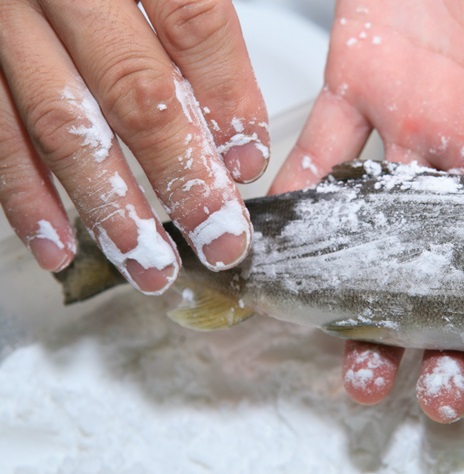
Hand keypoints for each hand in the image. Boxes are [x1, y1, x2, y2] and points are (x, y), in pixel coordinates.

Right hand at [0, 0, 268, 294]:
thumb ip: (187, 10)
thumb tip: (234, 127)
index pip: (196, 24)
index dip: (230, 101)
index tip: (249, 164)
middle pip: (136, 91)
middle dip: (184, 179)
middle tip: (220, 241)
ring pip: (62, 125)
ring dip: (111, 208)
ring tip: (151, 267)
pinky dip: (23, 195)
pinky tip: (58, 244)